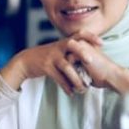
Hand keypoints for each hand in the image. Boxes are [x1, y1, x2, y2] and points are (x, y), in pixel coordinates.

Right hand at [0, 29, 128, 95]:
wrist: (26, 61)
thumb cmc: (46, 56)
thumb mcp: (58, 49)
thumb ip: (71, 50)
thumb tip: (88, 52)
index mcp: (64, 42)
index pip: (78, 34)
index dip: (90, 37)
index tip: (101, 43)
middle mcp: (58, 47)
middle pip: (72, 45)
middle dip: (83, 52)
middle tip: (91, 61)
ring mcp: (52, 57)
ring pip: (66, 66)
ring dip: (76, 79)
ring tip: (83, 89)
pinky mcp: (46, 67)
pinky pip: (58, 78)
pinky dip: (66, 86)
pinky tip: (71, 93)